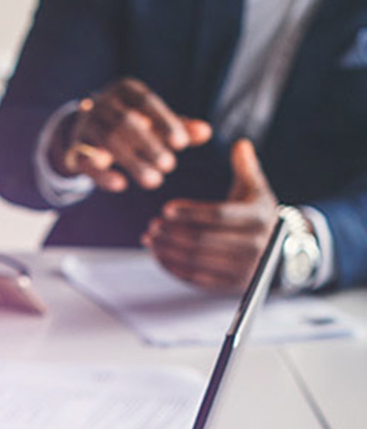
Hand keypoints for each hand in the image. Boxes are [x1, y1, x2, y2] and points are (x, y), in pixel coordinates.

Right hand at [52, 77, 210, 191]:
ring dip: (132, 162)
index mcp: (125, 89)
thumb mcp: (154, 120)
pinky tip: (121, 185)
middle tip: (170, 166)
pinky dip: (102, 173)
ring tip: (154, 181)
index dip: (165, 121)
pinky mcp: (73, 146)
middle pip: (125, 122)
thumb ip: (179, 127)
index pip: (146, 101)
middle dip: (148, 145)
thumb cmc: (132, 122)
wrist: (84, 128)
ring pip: (107, 141)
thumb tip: (207, 132)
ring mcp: (85, 123)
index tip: (183, 144)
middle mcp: (102, 102)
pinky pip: (86, 160)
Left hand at [142, 139, 278, 291]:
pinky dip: (173, 267)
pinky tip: (157, 254)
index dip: (190, 213)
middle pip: (204, 241)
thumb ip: (246, 166)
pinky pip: (197, 278)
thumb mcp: (256, 188)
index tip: (165, 209)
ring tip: (149, 237)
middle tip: (152, 224)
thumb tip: (241, 143)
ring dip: (168, 250)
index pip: (219, 216)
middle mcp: (255, 246)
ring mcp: (244, 269)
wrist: (279, 250)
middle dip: (173, 233)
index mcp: (258, 218)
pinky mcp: (231, 286)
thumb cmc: (257, 212)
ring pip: (197, 261)